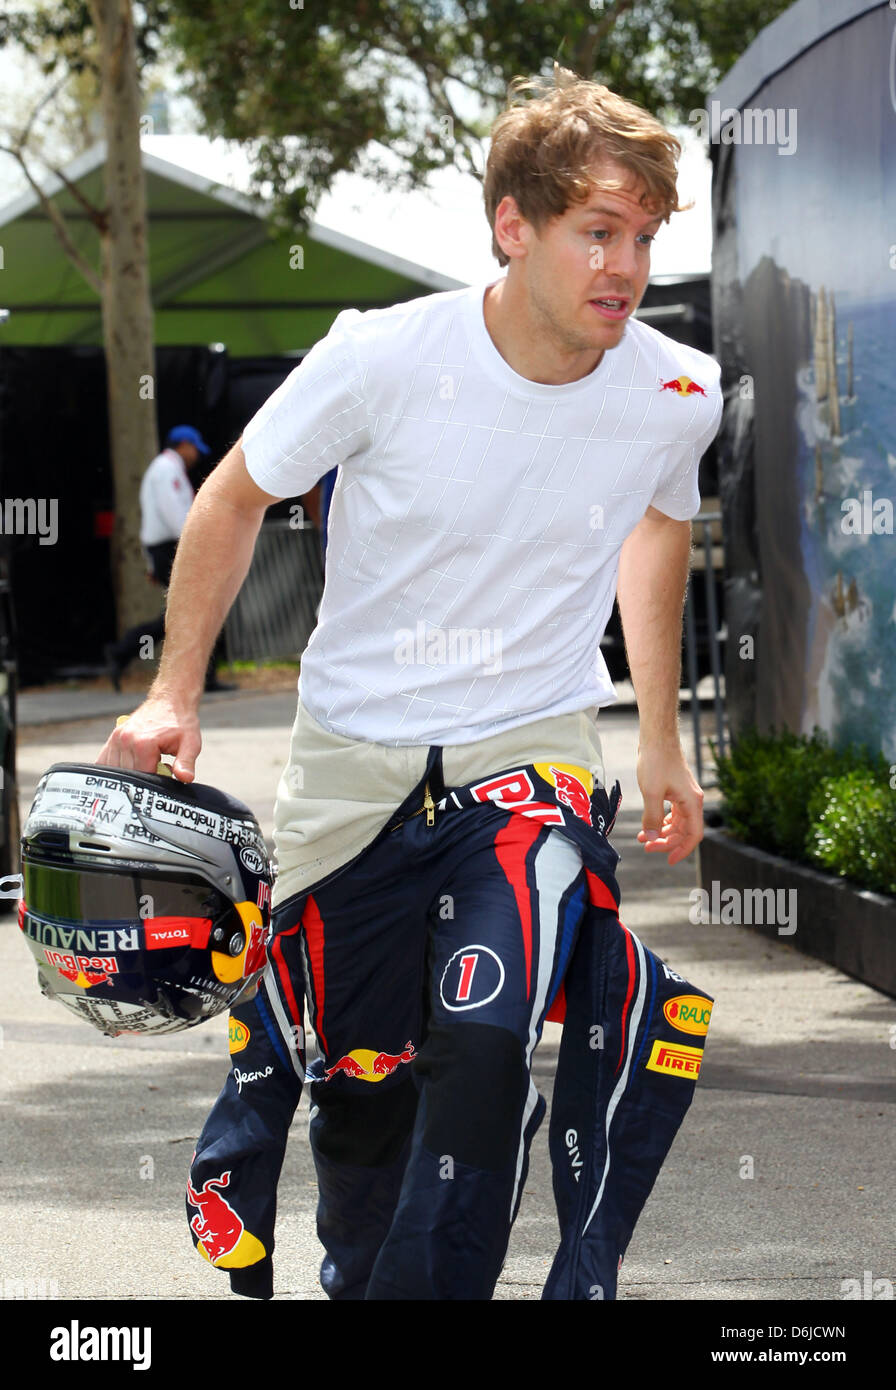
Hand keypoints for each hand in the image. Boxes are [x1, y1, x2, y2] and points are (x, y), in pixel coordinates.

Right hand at [95, 694, 200, 781]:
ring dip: (131, 774)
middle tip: (160, 767)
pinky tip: (130, 766)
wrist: (170, 701)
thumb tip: (185, 779)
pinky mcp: (112, 738)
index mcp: (144, 744)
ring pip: (117, 771)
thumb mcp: (190, 743)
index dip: (156, 783)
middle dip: (144, 778)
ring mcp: (116, 739)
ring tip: (148, 763)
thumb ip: (186, 763)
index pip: (144, 778)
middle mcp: (126, 741)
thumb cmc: (181, 723)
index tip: (165, 777)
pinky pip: (105, 761)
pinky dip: (116, 769)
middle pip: (130, 776)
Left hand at [634, 739, 703, 865]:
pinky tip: (648, 826)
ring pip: (677, 823)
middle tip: (646, 847)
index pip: (693, 835)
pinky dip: (660, 821)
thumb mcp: (651, 792)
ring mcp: (684, 796)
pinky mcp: (676, 791)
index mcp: (692, 802)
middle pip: (684, 831)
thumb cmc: (656, 761)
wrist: (657, 738)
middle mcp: (692, 801)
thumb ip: (652, 818)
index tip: (668, 860)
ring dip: (661, 832)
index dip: (682, 850)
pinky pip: (672, 813)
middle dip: (666, 842)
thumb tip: (652, 838)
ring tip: (642, 838)